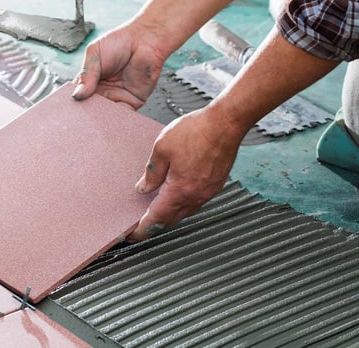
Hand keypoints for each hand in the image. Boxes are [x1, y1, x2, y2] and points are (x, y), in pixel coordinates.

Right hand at [72, 21, 167, 109]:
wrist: (144, 39)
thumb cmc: (120, 41)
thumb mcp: (94, 54)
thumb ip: (86, 75)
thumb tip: (77, 95)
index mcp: (91, 80)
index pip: (79, 95)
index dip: (75, 102)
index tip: (69, 108)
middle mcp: (103, 90)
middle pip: (90, 107)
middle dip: (86, 113)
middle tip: (80, 116)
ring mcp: (116, 97)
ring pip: (104, 114)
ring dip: (99, 118)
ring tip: (92, 118)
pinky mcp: (131, 102)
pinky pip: (122, 115)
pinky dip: (115, 119)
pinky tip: (108, 118)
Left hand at [128, 106, 243, 241]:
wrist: (226, 123)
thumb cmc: (196, 131)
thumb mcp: (162, 148)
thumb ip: (151, 172)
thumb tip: (143, 188)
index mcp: (180, 190)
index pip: (157, 218)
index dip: (142, 229)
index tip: (132, 235)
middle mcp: (195, 196)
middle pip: (170, 220)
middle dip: (153, 225)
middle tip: (139, 225)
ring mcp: (207, 192)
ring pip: (183, 213)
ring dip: (168, 215)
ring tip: (154, 211)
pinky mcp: (215, 185)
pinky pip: (194, 203)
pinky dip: (181, 205)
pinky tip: (174, 196)